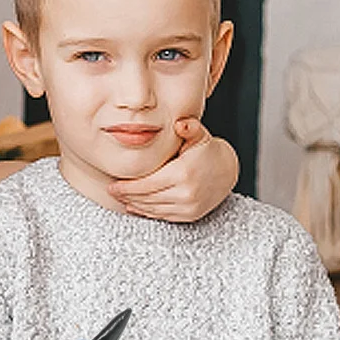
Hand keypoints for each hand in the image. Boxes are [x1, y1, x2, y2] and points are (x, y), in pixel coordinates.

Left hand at [111, 119, 238, 221]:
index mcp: (183, 173)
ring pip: (154, 209)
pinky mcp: (190, 215)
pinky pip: (163, 216)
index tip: (113, 186)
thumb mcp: (199, 135)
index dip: (127, 187)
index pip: (147, 184)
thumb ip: (189, 127)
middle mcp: (186, 193)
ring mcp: (189, 207)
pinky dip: (148, 212)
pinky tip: (136, 207)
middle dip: (127, 196)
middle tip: (112, 192)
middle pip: (147, 198)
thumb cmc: (207, 151)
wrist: (227, 171)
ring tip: (121, 198)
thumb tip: (181, 123)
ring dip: (135, 205)